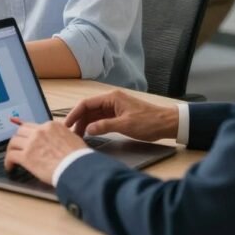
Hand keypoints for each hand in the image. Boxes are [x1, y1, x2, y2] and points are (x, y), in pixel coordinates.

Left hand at [4, 119, 86, 184]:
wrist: (77, 167)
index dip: (28, 133)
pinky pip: (11, 156)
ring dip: (11, 149)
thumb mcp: (72, 138)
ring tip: (11, 156)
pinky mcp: (26, 156)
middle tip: (17, 146)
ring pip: (13, 142)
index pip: (33, 126)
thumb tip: (58, 139)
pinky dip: (8, 161)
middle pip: (20, 131)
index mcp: (51, 126)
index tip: (25, 136)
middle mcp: (39, 131)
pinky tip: (10, 167)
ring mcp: (31, 143)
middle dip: (18, 139)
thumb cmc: (79, 157)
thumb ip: (61, 135)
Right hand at [64, 90, 178, 141]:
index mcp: (112, 98)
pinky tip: (90, 134)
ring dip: (86, 124)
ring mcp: (115, 108)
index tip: (67, 124)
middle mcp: (111, 101)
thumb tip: (88, 129)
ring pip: (94, 115)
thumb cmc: (149, 122)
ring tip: (79, 136)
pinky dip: (95, 126)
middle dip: (79, 120)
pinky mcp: (119, 115)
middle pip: (89, 109)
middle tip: (71, 134)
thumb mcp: (125, 125)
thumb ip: (104, 126)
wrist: (167, 124)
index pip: (86, 104)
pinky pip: (101, 119)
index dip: (74, 114)